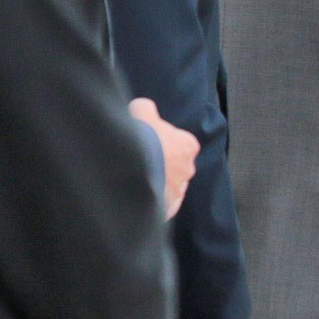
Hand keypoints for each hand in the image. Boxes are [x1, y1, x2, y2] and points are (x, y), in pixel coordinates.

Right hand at [129, 97, 198, 218]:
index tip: (148, 141)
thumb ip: (147, 109)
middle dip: (161, 164)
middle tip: (139, 161)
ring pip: (168, 187)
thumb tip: (144, 108)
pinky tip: (138, 197)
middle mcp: (188, 170)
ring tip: (133, 179)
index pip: (181, 143)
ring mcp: (177, 191)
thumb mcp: (142, 111)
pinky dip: (152, 204)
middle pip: (175, 166)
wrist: (130, 165)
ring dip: (155, 183)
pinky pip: (162, 208)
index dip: (163, 141)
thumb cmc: (140, 136)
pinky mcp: (165, 210)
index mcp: (188, 146)